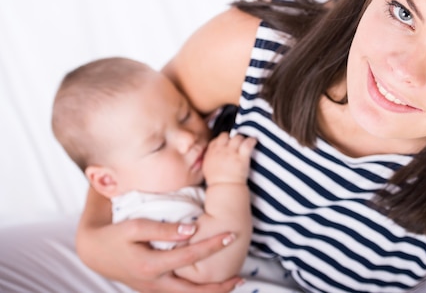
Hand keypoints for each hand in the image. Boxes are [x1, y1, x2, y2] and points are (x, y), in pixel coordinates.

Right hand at [76, 204, 242, 291]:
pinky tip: (212, 285)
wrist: (95, 251)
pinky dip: (198, 292)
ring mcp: (155, 290)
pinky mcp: (155, 290)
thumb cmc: (116, 235)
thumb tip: (191, 230)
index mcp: (151, 266)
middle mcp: (155, 284)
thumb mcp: (135, 226)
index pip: (190, 257)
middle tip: (242, 278)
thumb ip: (162, 229)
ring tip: (234, 283)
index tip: (231, 236)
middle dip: (220, 287)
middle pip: (194, 292)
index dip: (212, 246)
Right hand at [203, 132, 254, 184]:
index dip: (222, 141)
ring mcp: (232, 152)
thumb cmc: (216, 181)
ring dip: (242, 140)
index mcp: (212, 152)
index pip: (216, 140)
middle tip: (236, 144)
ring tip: (245, 143)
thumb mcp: (207, 168)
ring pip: (237, 137)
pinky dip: (252, 140)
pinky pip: (248, 143)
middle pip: (226, 136)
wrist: (224, 188)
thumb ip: (209, 158)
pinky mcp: (242, 156)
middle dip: (231, 138)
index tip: (226, 144)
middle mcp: (221, 150)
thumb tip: (212, 153)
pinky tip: (254, 141)